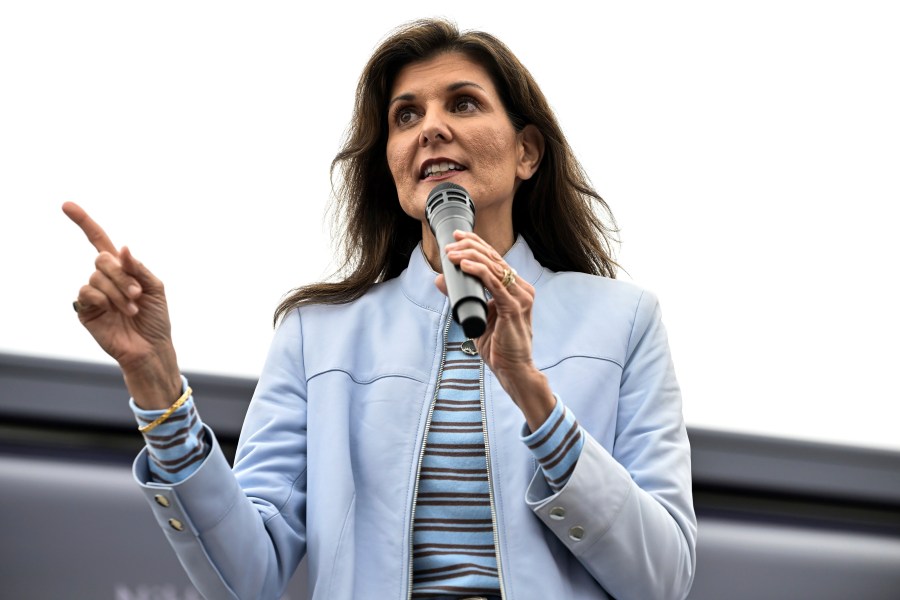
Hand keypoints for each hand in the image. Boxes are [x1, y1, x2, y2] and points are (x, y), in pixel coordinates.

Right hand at [63, 202, 180, 408]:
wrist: (151, 347)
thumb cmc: (156, 318)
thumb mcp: (155, 287)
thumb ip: (139, 267)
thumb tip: (121, 248)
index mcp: (121, 269)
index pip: (98, 240)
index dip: (84, 222)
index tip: (67, 205)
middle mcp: (104, 278)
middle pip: (101, 259)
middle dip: (122, 275)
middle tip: (137, 294)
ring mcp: (93, 293)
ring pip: (97, 277)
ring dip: (118, 292)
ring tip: (132, 309)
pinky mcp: (85, 310)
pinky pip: (87, 292)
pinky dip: (104, 299)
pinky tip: (114, 311)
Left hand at [435, 231, 554, 430]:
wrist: (513, 370)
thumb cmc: (498, 346)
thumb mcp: (475, 316)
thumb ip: (460, 298)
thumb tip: (440, 280)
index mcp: (516, 289)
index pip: (496, 260)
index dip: (477, 245)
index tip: (458, 237)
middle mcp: (522, 289)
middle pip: (495, 259)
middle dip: (471, 246)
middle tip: (451, 241)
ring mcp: (520, 298)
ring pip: (494, 267)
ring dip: (471, 256)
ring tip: (452, 252)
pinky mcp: (514, 308)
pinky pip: (494, 284)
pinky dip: (479, 272)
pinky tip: (465, 265)